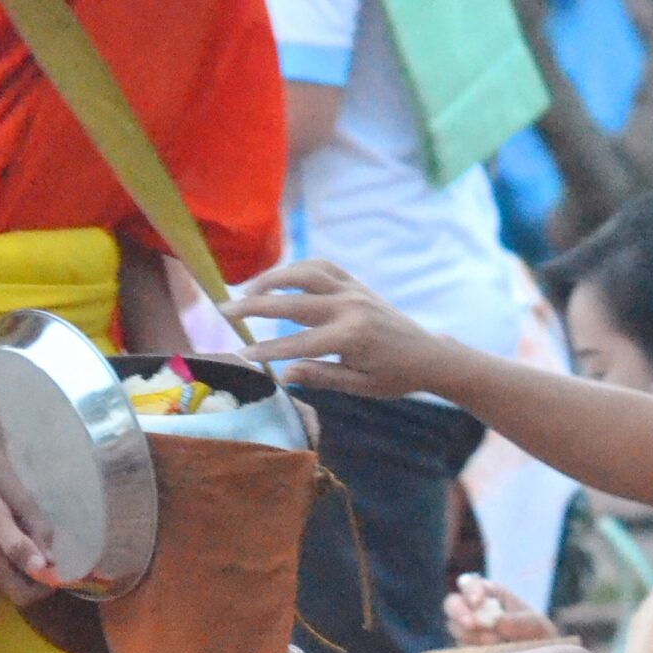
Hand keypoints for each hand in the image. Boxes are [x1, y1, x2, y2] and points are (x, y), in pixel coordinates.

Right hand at [0, 448, 56, 605]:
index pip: (23, 595)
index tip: (58, 566)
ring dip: (25, 562)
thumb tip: (42, 568)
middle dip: (36, 574)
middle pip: (16, 586)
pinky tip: (19, 531)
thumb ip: (16, 544)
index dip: (44, 586)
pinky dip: (13, 553)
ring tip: (38, 538)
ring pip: (7, 572)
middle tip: (51, 550)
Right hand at [227, 259, 444, 396]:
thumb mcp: (359, 385)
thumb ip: (321, 377)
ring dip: (272, 278)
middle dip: (255, 306)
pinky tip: (277, 279)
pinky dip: (296, 268)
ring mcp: (353, 290)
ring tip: (246, 291)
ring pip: (306, 273)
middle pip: (293, 301)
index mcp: (350, 337)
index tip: (240, 353)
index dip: (267, 350)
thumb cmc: (393, 377)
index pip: (298, 343)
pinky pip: (322, 267)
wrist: (427, 353)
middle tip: (224, 310)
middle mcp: (349, 307)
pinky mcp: (356, 283)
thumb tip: (285, 373)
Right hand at [444, 573, 556, 649]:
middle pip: (452, 603)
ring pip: (454, 626)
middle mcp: (472, 608)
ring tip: (494, 642)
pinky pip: (459, 647)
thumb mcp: (533, 624)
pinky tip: (489, 652)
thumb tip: (496, 621)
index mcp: (488, 592)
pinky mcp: (465, 648)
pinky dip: (471, 649)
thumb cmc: (536, 633)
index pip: (469, 583)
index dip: (470, 590)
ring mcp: (466, 629)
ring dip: (470, 634)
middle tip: (473, 624)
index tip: (478, 602)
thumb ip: (516, 622)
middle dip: (460, 612)